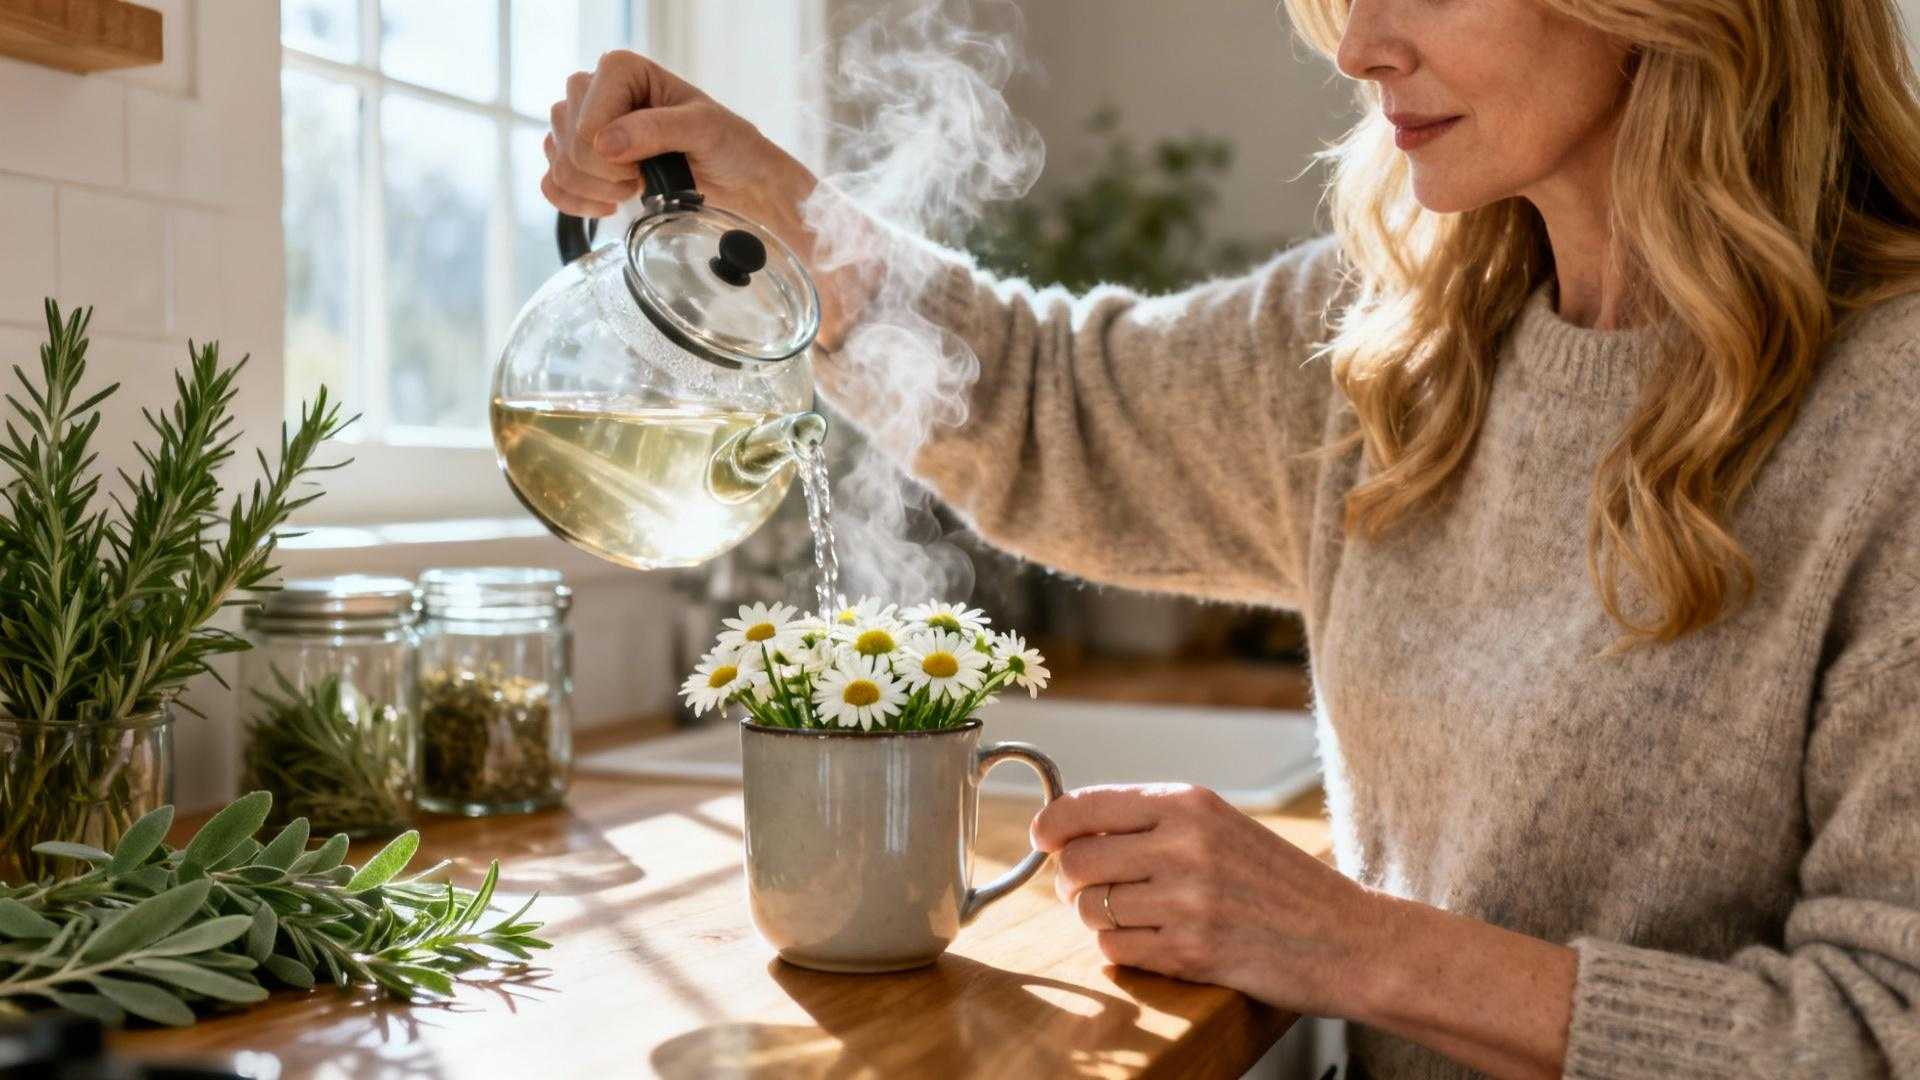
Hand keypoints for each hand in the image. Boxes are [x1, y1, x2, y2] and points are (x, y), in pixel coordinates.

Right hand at [543, 50, 873, 345]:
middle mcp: (593, 90)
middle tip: (646, 176)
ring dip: (597, 190)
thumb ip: (656, 130)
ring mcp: (581, 124)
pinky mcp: (578, 158)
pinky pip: (551, 184)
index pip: (586, 123)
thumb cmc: (728, 143)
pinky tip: (609, 204)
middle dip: (608, 175)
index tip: (650, 162)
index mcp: (620, 70)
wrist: (738, 177)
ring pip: (558, 165)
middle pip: (568, 145)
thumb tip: (603, 142)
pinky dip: (576, 203)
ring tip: (636, 185)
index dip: (614, 156)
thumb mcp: (703, 128)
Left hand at [1034, 782, 1578, 1079]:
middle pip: (1078, 860)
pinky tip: (1152, 945)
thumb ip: (1155, 823)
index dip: (1050, 825)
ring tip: (1132, 918)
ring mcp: (1187, 899)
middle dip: (1072, 880)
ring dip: (1099, 918)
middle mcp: (1184, 844)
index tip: (1042, 839)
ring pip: (1092, 908)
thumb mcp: (1222, 827)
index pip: (1086, 805)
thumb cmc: (1281, 884)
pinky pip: (1117, 950)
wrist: (1349, 938)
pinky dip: (1123, 951)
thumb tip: (1072, 828)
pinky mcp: (1192, 951)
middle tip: (1090, 890)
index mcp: (1190, 804)